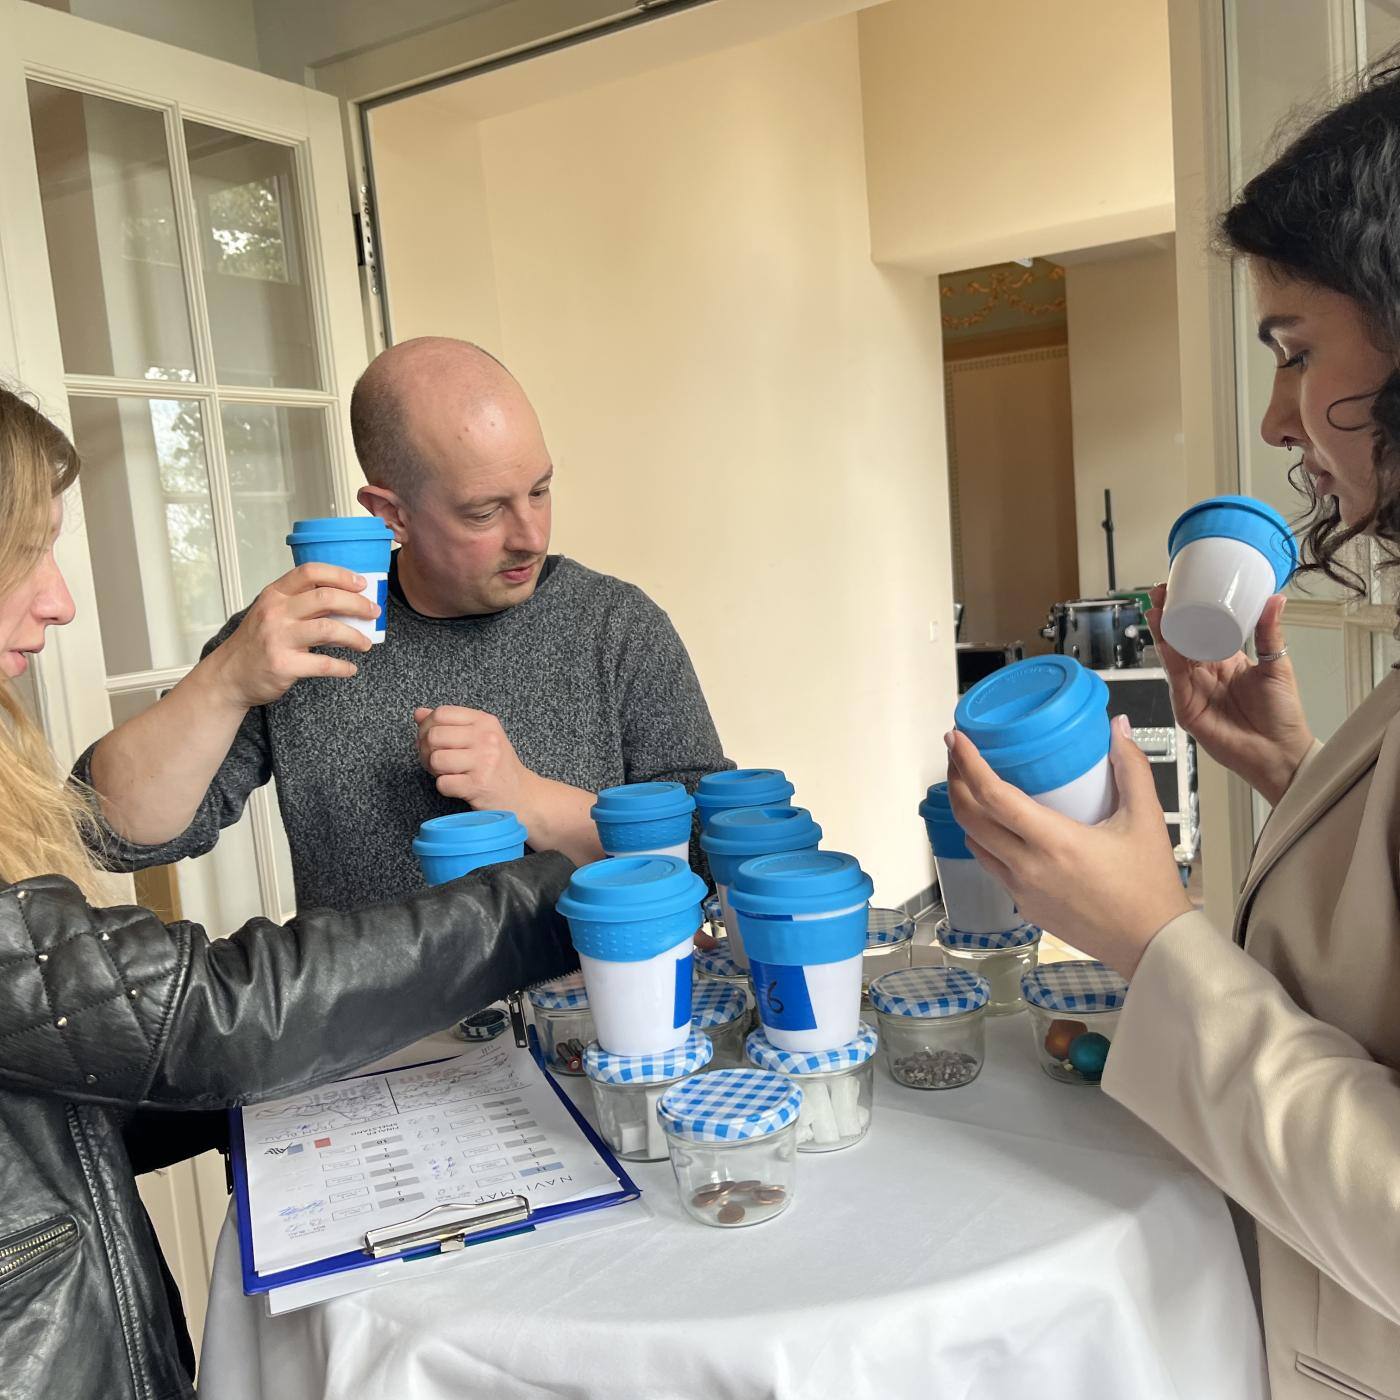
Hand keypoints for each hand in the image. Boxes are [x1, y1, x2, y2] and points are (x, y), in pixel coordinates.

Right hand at [205, 564, 377, 709]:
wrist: (229, 675)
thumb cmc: (256, 643)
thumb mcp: (272, 613)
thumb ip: (301, 604)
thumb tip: (346, 601)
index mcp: (275, 594)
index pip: (310, 572)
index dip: (341, 575)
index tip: (362, 584)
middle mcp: (276, 612)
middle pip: (326, 598)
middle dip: (358, 604)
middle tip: (373, 613)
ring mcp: (279, 638)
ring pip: (329, 630)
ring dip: (355, 636)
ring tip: (365, 644)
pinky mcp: (284, 665)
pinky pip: (324, 664)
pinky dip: (342, 667)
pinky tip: (350, 668)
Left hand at [414, 706, 536, 810]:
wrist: (522, 794)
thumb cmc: (497, 766)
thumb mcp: (478, 737)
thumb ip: (449, 724)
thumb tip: (419, 713)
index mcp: (484, 721)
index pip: (442, 713)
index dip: (426, 727)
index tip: (429, 740)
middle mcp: (486, 738)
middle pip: (434, 736)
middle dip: (426, 751)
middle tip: (435, 761)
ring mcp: (484, 761)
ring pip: (436, 759)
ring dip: (435, 771)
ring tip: (447, 773)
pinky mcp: (479, 784)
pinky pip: (443, 783)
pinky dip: (445, 787)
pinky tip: (457, 786)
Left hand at [946, 717, 1191, 978]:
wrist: (1150, 946)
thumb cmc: (1150, 886)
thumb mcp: (1146, 820)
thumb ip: (1131, 768)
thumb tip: (1117, 727)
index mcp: (1056, 842)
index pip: (993, 796)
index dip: (969, 763)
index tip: (957, 738)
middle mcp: (1028, 867)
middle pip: (969, 817)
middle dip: (956, 779)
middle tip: (958, 753)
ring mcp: (1021, 889)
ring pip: (973, 842)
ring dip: (965, 810)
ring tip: (972, 784)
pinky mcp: (1023, 906)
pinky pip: (990, 865)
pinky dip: (983, 838)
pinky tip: (995, 824)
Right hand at [1147, 584, 1313, 803]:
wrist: (1280, 751)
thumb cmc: (1281, 714)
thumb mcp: (1276, 665)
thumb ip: (1269, 633)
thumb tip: (1276, 599)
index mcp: (1224, 661)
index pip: (1200, 630)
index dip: (1189, 610)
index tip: (1182, 587)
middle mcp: (1204, 674)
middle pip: (1180, 640)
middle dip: (1168, 616)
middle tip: (1161, 592)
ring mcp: (1192, 691)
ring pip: (1172, 657)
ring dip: (1162, 633)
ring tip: (1157, 609)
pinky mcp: (1186, 708)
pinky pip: (1175, 680)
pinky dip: (1169, 660)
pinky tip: (1165, 641)